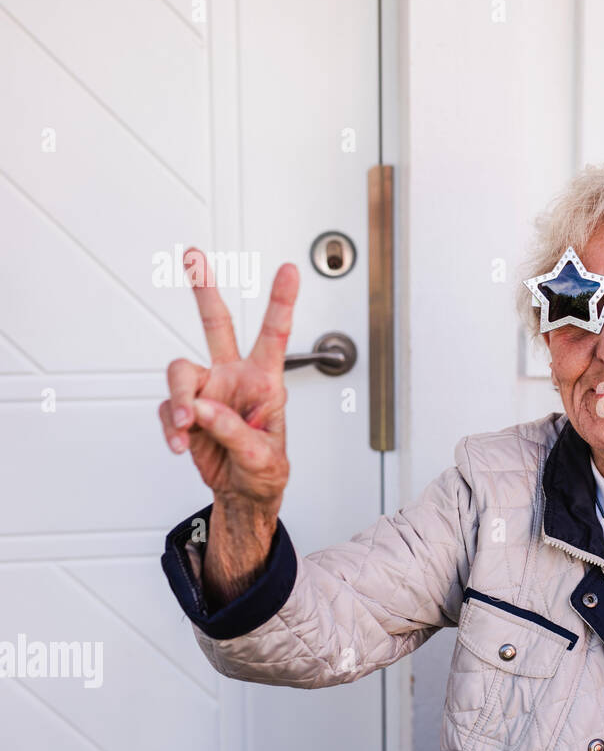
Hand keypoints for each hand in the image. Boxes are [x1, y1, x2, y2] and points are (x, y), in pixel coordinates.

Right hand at [158, 248, 298, 510]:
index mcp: (265, 382)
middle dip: (204, 290)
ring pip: (180, 374)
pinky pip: (167, 408)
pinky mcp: (185, 411)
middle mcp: (234, 378)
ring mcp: (208, 392)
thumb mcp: (263, 457)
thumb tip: (201, 409)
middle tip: (193, 255)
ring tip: (184, 428)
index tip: (289, 270)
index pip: (275, 335)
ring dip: (177, 401)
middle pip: (216, 325)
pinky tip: (179, 442)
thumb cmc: (265, 472)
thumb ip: (233, 431)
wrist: (242, 494)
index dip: (281, 301)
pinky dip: (169, 425)